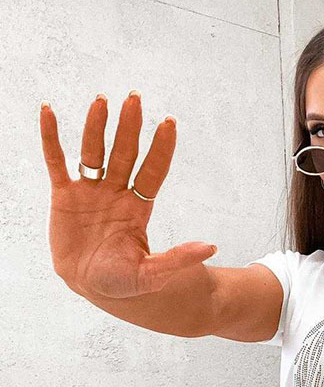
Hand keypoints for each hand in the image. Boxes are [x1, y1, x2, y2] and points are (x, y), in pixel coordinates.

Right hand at [39, 91, 216, 298]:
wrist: (87, 287)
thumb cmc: (122, 282)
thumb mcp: (151, 274)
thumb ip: (178, 259)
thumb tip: (212, 247)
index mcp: (138, 208)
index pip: (152, 171)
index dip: (160, 148)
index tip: (169, 123)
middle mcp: (116, 193)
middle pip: (125, 154)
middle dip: (130, 127)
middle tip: (136, 99)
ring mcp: (90, 191)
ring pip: (94, 152)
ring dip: (96, 126)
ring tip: (102, 101)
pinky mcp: (64, 196)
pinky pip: (56, 161)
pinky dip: (51, 138)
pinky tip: (49, 112)